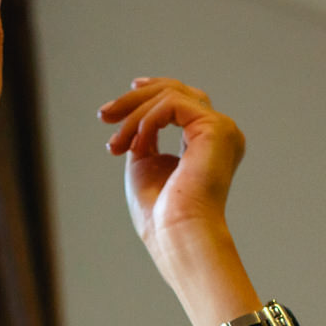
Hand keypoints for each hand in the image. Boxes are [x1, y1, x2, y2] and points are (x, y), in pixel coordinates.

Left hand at [98, 77, 246, 256]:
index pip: (180, 102)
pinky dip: (146, 121)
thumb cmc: (160, 214)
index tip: (113, 109)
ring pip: (170, 94)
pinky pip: (171, 104)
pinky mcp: (216, 128)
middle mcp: (219, 133)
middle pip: (176, 91)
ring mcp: (221, 129)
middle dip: (134, 99)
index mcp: (207, 143)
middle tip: (104, 117)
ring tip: (116, 143)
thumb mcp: (145, 163)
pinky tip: (136, 145)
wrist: (176, 234)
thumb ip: (146, 136)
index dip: (147, 95)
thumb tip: (137, 116)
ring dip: (134, 115)